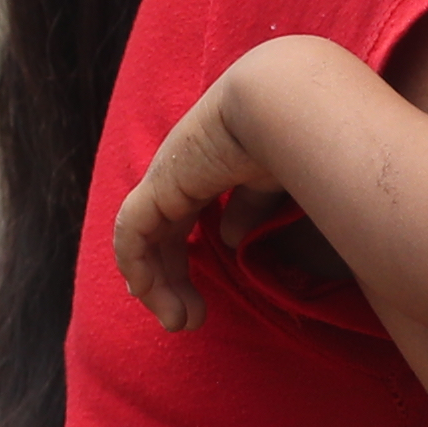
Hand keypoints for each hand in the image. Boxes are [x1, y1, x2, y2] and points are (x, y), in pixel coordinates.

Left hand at [106, 67, 286, 332]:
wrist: (283, 104)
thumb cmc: (295, 136)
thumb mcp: (271, 182)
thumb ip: (248, 208)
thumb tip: (229, 240)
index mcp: (209, 165)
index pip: (180, 215)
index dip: (178, 257)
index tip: (191, 298)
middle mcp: (181, 170)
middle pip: (161, 234)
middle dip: (170, 282)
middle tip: (186, 321)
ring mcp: (166, 177)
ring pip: (143, 240)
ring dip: (156, 286)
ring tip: (179, 322)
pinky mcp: (159, 186)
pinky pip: (132, 234)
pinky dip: (137, 267)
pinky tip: (150, 295)